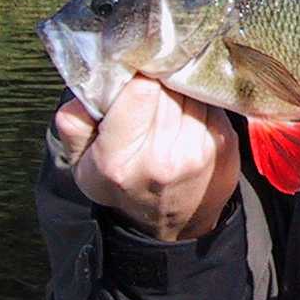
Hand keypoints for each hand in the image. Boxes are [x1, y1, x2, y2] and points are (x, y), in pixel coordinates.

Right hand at [54, 77, 238, 241]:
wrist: (168, 227)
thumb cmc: (121, 185)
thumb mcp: (82, 164)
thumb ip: (74, 124)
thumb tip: (86, 86)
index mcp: (119, 160)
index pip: (140, 90)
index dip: (139, 73)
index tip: (135, 73)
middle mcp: (161, 159)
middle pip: (168, 86)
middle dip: (159, 79)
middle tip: (150, 86)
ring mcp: (198, 153)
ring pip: (191, 90)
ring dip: (180, 88)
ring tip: (168, 103)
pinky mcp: (224, 146)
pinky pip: (212, 101)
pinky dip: (199, 100)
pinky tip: (187, 116)